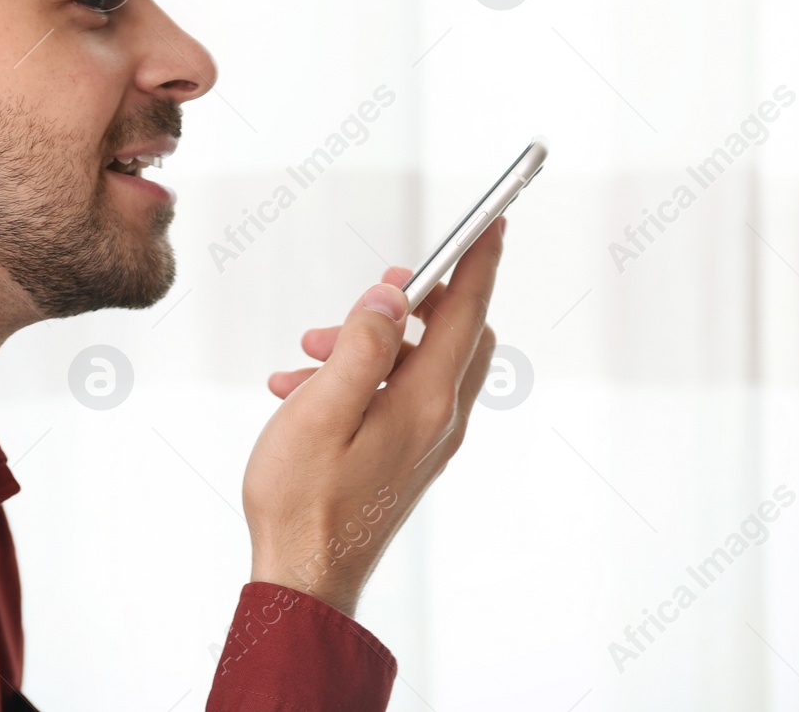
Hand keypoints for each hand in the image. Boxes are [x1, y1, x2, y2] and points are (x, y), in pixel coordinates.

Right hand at [241, 216, 504, 616]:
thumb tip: (393, 298)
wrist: (305, 580)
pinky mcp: (405, 454)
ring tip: (309, 350)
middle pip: (456, 333)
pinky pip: (396, 393)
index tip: (495, 218)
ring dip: (370, 341)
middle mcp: (439, 420)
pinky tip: (303, 387)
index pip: (467, 312)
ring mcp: (425, 440)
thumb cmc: (302, 502)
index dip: (480, 259)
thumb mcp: (319, 412)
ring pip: (418, 362)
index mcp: (425, 403)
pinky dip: (359, 376)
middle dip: (416, 301)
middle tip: (371, 293)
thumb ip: (360, 349)